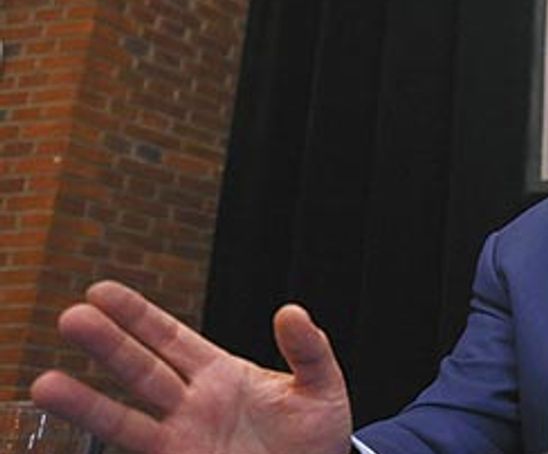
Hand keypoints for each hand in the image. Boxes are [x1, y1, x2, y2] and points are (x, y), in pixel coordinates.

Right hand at [30, 281, 352, 453]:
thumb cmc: (315, 436)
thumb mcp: (321, 387)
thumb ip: (309, 350)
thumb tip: (291, 312)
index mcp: (221, 374)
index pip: (169, 338)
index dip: (137, 315)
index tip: (101, 291)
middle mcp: (192, 405)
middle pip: (140, 370)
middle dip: (107, 345)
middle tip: (71, 317)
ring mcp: (183, 439)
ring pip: (126, 419)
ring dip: (87, 402)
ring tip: (45, 385)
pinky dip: (107, 445)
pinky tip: (77, 438)